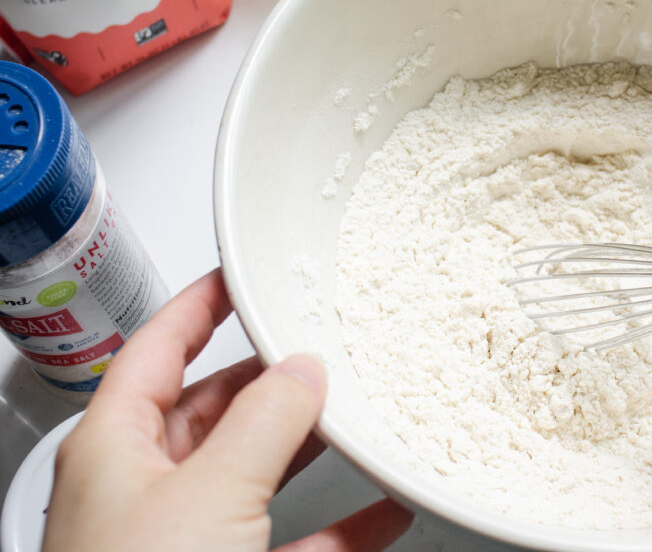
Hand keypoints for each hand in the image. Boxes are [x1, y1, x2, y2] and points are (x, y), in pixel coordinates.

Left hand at [42, 269, 412, 551]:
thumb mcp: (211, 492)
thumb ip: (264, 422)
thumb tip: (302, 372)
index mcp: (117, 449)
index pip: (157, 350)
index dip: (200, 306)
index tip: (242, 276)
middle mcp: (149, 492)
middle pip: (218, 411)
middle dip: (274, 380)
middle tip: (324, 348)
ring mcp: (192, 542)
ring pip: (262, 475)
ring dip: (315, 450)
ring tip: (364, 416)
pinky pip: (298, 542)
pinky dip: (344, 525)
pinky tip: (385, 509)